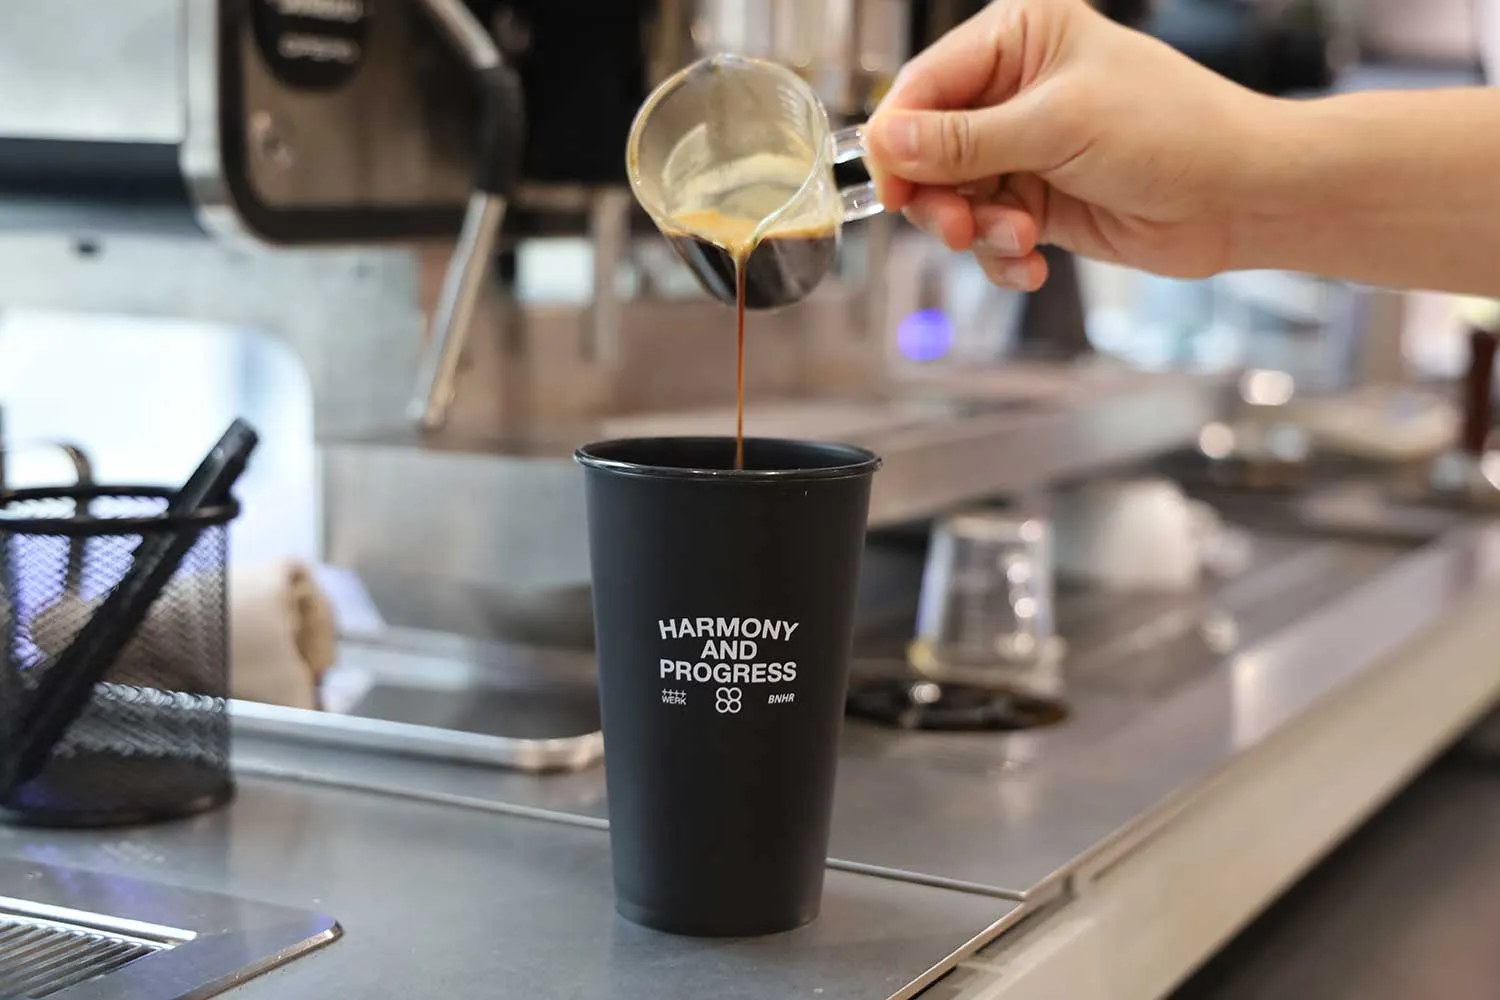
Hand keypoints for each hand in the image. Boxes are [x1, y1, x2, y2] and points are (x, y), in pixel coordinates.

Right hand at [866, 0, 1272, 290]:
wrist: (1243, 196)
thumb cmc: (1175, 133)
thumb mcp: (1057, 126)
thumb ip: (964, 140)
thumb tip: (888, 144)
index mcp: (1019, 36)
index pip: (924, 85)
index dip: (898, 141)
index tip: (892, 189)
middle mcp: (1015, 88)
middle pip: (928, 149)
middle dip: (941, 196)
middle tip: (956, 229)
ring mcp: (1026, 146)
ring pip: (955, 198)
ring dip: (978, 231)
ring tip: (1019, 240)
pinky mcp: (1039, 199)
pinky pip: (988, 233)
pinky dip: (1002, 255)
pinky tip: (1034, 263)